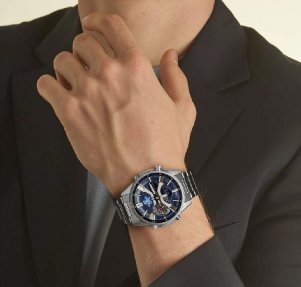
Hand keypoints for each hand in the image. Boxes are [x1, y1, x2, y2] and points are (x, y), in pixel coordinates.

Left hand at [36, 12, 195, 196]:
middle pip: (83, 42)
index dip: (99, 22)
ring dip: (68, 68)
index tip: (94, 27)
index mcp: (137, 67)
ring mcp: (86, 92)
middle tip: (89, 65)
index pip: (110, 25)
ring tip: (75, 82)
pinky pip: (45, 85)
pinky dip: (50, 87)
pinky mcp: (69, 113)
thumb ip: (176, 77)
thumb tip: (170, 55)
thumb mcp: (183, 109)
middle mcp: (110, 73)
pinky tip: (61, 95)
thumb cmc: (166, 146)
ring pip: (62, 60)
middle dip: (85, 51)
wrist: (147, 178)